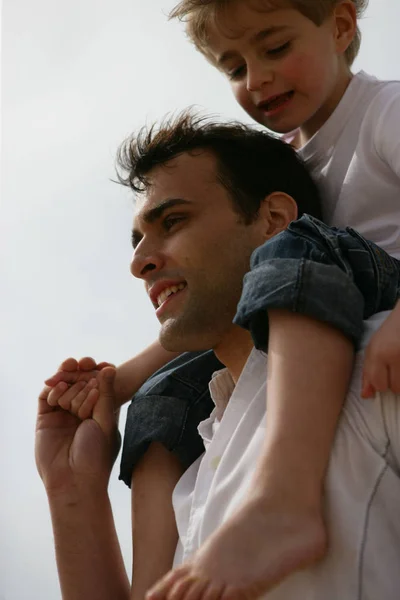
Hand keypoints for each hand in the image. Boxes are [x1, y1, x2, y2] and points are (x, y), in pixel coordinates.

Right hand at [35, 367, 120, 494]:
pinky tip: (61, 389)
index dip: (99, 373)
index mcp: (100, 411)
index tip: (104, 365)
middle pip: (80, 383)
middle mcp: (81, 410)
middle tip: (87, 373)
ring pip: (64, 387)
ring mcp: (62, 414)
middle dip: (84, 376)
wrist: (74, 481)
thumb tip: (109, 368)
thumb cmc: (96, 454)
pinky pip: (46, 396)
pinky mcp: (45, 419)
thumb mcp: (106, 421)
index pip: (98, 385)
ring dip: (71, 385)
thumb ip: (106, 394)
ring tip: (75, 392)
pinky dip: (53, 389)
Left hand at [362, 307, 399, 397]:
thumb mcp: (372, 350)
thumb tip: (366, 396)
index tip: (381, 374)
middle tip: (393, 367)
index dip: (380, 383)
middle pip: (395, 388)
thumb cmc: (387, 335)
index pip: (379, 384)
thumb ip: (368, 374)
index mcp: (379, 354)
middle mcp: (395, 356)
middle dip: (393, 382)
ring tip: (399, 364)